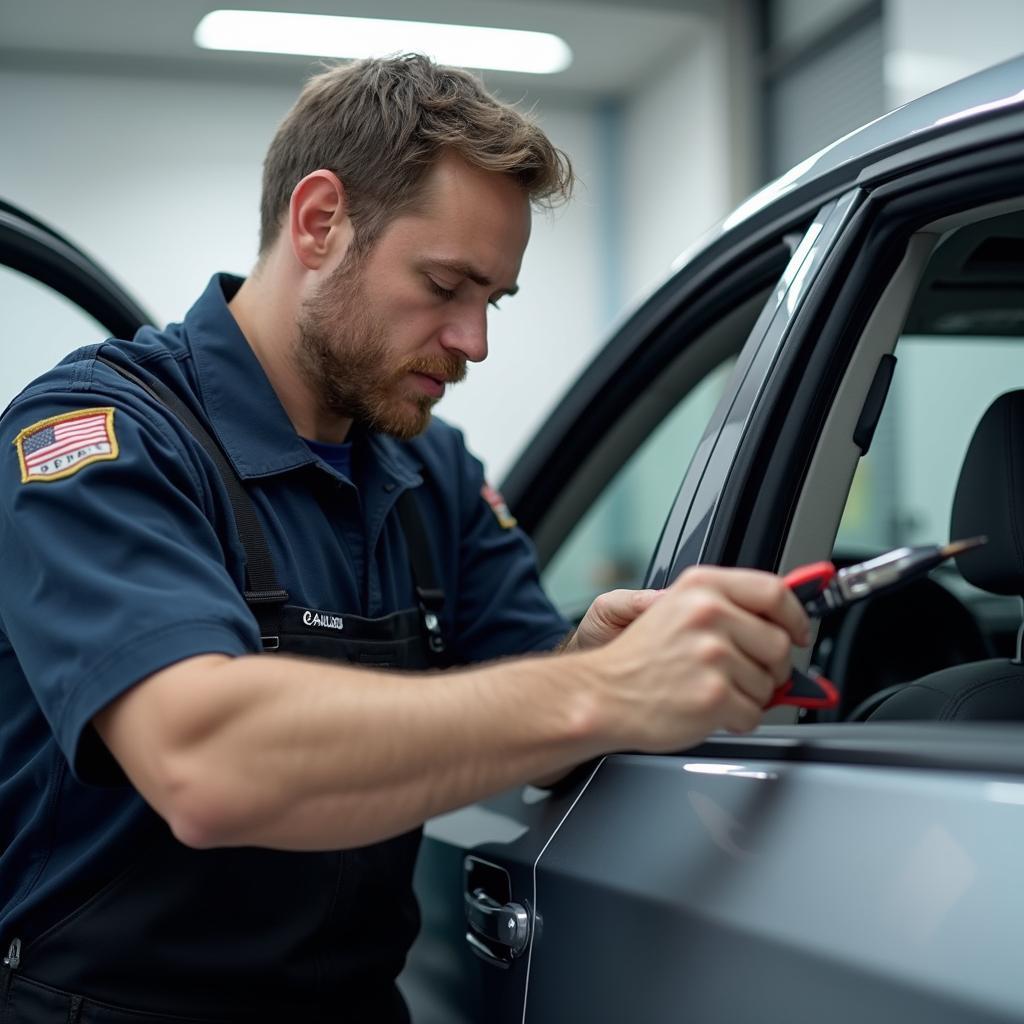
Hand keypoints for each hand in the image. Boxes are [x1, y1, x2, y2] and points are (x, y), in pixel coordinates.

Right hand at [584, 566, 810, 751]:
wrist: (601, 694)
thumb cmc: (638, 659)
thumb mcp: (677, 610)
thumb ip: (728, 606)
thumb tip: (784, 620)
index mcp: (701, 588)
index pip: (773, 592)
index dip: (795, 616)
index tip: (797, 631)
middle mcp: (708, 615)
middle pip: (780, 643)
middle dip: (771, 667)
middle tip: (742, 673)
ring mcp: (712, 655)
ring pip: (770, 684)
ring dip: (749, 695)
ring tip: (711, 689)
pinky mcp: (714, 695)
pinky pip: (754, 714)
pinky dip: (736, 719)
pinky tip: (707, 708)